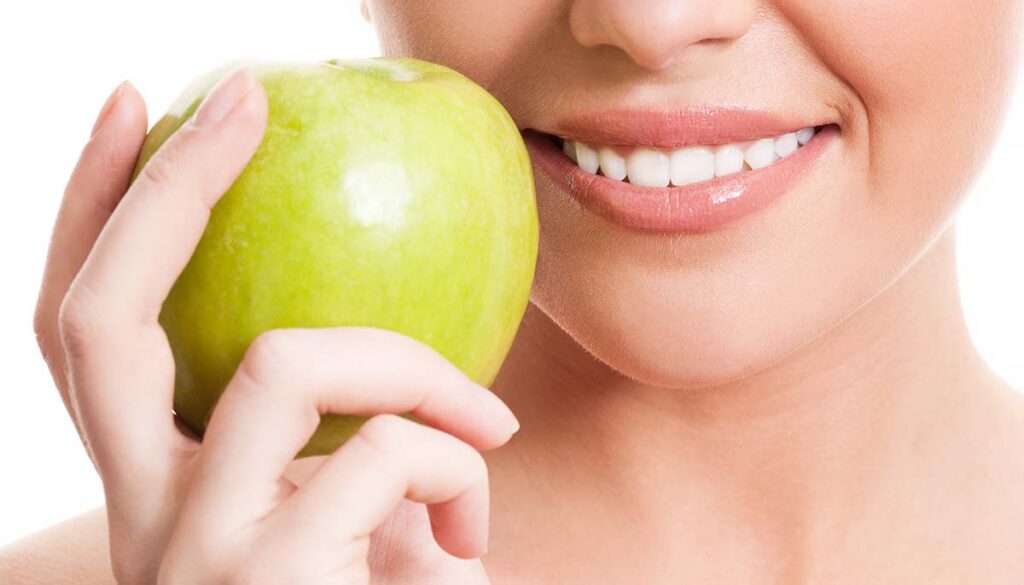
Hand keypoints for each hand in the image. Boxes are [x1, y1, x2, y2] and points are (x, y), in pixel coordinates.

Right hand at [32, 69, 517, 583]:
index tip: (139, 105)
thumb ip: (342, 452)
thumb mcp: (344, 530)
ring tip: (485, 428)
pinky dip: (458, 471)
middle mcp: (136, 522)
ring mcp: (191, 556)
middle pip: (98, 319)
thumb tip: (403, 380)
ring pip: (282, 363)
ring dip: (409, 370)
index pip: (76, 333)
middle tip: (244, 95)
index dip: (91, 213)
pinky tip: (471, 545)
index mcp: (146, 496)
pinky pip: (388, 456)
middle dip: (166, 187)